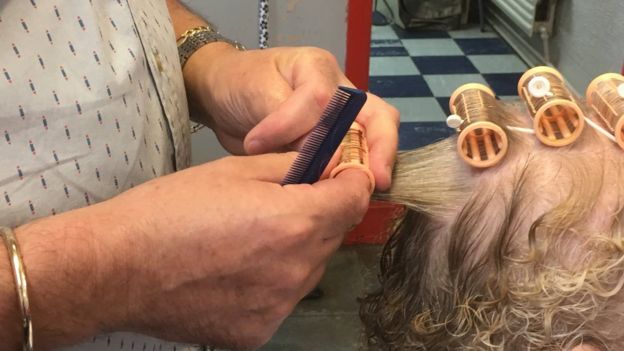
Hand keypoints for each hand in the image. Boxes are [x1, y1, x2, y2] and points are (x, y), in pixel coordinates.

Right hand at [13, 153, 370, 348]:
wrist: (116, 269)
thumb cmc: (169, 210)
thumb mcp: (234, 170)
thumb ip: (293, 166)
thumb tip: (330, 164)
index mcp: (295, 222)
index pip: (355, 198)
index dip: (351, 179)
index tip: (340, 173)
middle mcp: (297, 270)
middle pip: (334, 233)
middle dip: (320, 212)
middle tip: (281, 201)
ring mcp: (279, 307)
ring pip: (311, 268)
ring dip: (297, 249)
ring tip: (250, 238)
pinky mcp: (258, 332)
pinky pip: (283, 298)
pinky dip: (272, 281)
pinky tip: (235, 270)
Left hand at [184, 45, 399, 189]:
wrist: (222, 95)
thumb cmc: (238, 83)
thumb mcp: (255, 92)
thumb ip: (284, 121)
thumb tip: (311, 156)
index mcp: (318, 69)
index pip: (321, 100)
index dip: (292, 126)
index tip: (255, 144)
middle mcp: (339, 91)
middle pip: (378, 116)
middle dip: (380, 148)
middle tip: (374, 179)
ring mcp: (340, 119)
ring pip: (374, 138)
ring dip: (372, 164)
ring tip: (366, 189)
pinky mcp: (331, 144)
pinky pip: (354, 159)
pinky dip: (354, 175)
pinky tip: (348, 196)